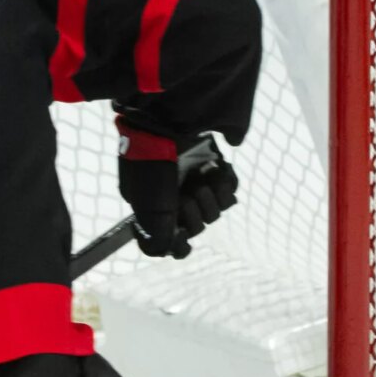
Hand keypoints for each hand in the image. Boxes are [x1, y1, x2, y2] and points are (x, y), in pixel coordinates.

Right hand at [116, 129, 238, 258]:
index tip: (183, 238)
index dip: (180, 238)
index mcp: (154, 205)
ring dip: (210, 198)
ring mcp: (196, 181)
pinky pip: (229, 190)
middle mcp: (175, 195)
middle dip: (194, 214)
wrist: (169, 124)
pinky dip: (225, 184)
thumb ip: (158, 236)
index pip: (172, 233)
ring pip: (215, 210)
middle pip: (197, 225)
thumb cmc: (152, 166)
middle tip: (185, 196)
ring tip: (200, 180)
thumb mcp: (146, 205)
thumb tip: (170, 252)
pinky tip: (215, 172)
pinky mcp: (216, 169)